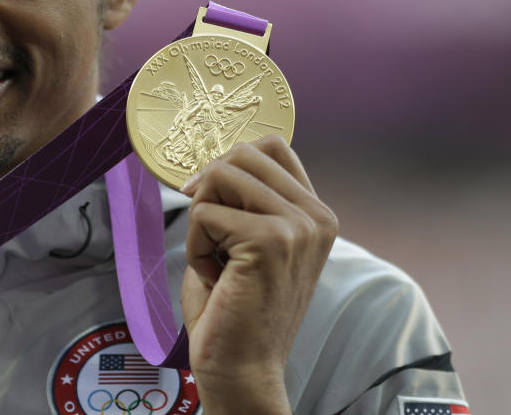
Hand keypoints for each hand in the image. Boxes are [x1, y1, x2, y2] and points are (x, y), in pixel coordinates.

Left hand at [179, 136, 338, 414]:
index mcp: (316, 213)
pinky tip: (215, 276)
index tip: (210, 197)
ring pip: (221, 175)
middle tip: (209, 233)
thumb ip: (247, 197)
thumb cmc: (234, 306)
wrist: (241, 366)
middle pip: (242, 153)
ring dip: (201, 218)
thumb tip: (217, 159)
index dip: (229, 163)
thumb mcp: (248, 239)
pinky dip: (194, 244)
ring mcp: (298, 227)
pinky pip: (204, 212)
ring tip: (215, 258)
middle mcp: (316, 216)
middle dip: (209, 188)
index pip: (271, 145)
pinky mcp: (270, 240)